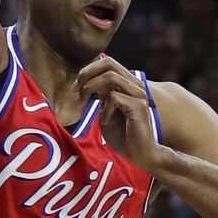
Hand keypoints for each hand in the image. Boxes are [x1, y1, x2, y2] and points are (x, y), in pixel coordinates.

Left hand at [79, 56, 164, 172]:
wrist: (141, 154)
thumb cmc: (124, 136)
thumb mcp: (106, 112)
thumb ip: (101, 96)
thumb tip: (89, 83)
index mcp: (128, 85)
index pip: (108, 63)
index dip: (88, 70)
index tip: (76, 87)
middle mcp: (135, 86)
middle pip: (109, 63)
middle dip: (87, 74)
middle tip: (77, 90)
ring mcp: (139, 95)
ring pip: (110, 77)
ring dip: (92, 88)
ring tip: (86, 102)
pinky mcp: (138, 107)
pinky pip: (114, 97)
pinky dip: (105, 109)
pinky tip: (105, 120)